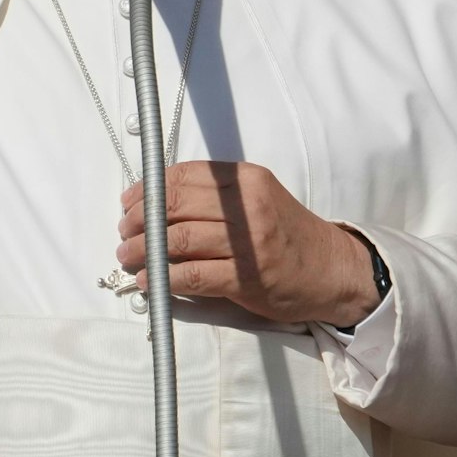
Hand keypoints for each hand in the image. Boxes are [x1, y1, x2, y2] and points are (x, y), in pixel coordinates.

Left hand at [115, 161, 380, 328]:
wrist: (332, 270)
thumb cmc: (286, 234)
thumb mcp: (257, 198)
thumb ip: (215, 195)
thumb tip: (155, 200)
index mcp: (246, 180)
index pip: (182, 175)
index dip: (146, 189)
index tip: (128, 203)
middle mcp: (247, 206)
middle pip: (174, 204)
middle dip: (139, 219)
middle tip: (124, 233)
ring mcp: (249, 243)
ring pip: (178, 239)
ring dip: (144, 250)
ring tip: (128, 257)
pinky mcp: (248, 278)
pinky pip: (193, 275)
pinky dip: (164, 277)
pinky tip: (149, 280)